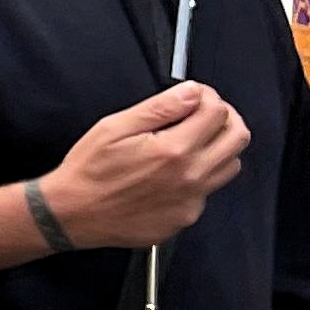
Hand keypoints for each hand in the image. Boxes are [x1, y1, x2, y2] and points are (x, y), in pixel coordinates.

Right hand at [41, 83, 248, 248]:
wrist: (71, 215)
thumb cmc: (87, 172)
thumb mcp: (114, 127)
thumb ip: (159, 108)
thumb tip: (191, 92)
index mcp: (173, 151)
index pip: (218, 112)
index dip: (207, 96)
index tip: (194, 96)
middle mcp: (189, 177)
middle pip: (238, 138)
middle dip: (224, 118)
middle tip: (203, 114)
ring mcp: (190, 201)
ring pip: (230, 165)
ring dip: (217, 147)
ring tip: (190, 143)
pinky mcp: (184, 217)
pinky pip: (207, 191)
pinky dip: (198, 176)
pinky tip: (171, 173)